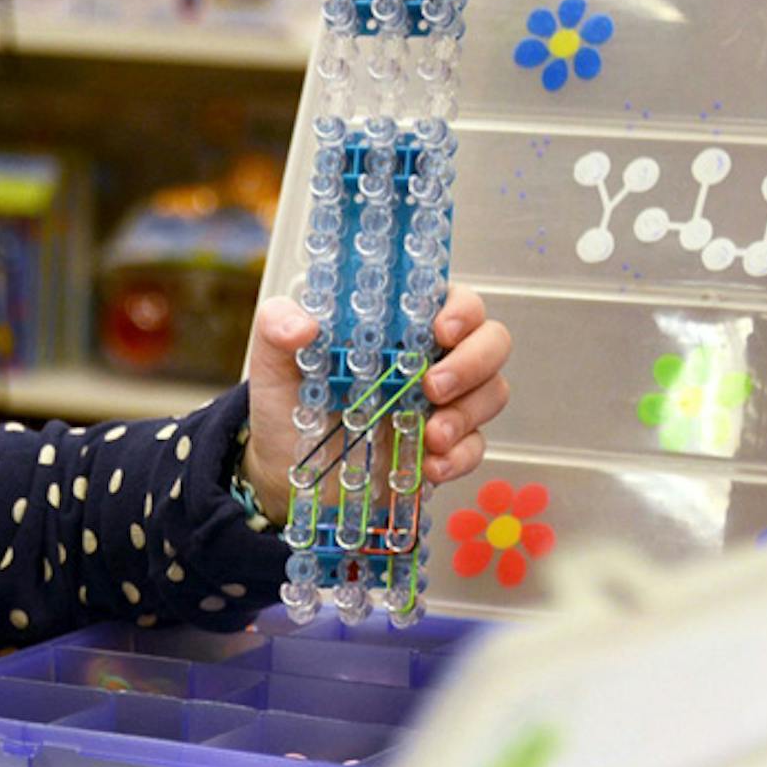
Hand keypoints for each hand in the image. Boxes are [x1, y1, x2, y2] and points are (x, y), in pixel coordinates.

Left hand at [241, 285, 511, 522]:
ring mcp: (442, 403)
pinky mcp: (441, 446)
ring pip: (493, 392)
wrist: (283, 467)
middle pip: (491, 342)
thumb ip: (277, 327)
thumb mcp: (273, 359)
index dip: (462, 309)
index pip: (454, 300)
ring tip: (431, 434)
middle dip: (474, 361)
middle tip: (433, 386)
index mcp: (400, 325)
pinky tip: (431, 466)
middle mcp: (430, 357)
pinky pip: (475, 446)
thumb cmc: (287, 400)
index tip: (440, 329)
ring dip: (469, 412)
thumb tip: (302, 325)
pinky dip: (460, 456)